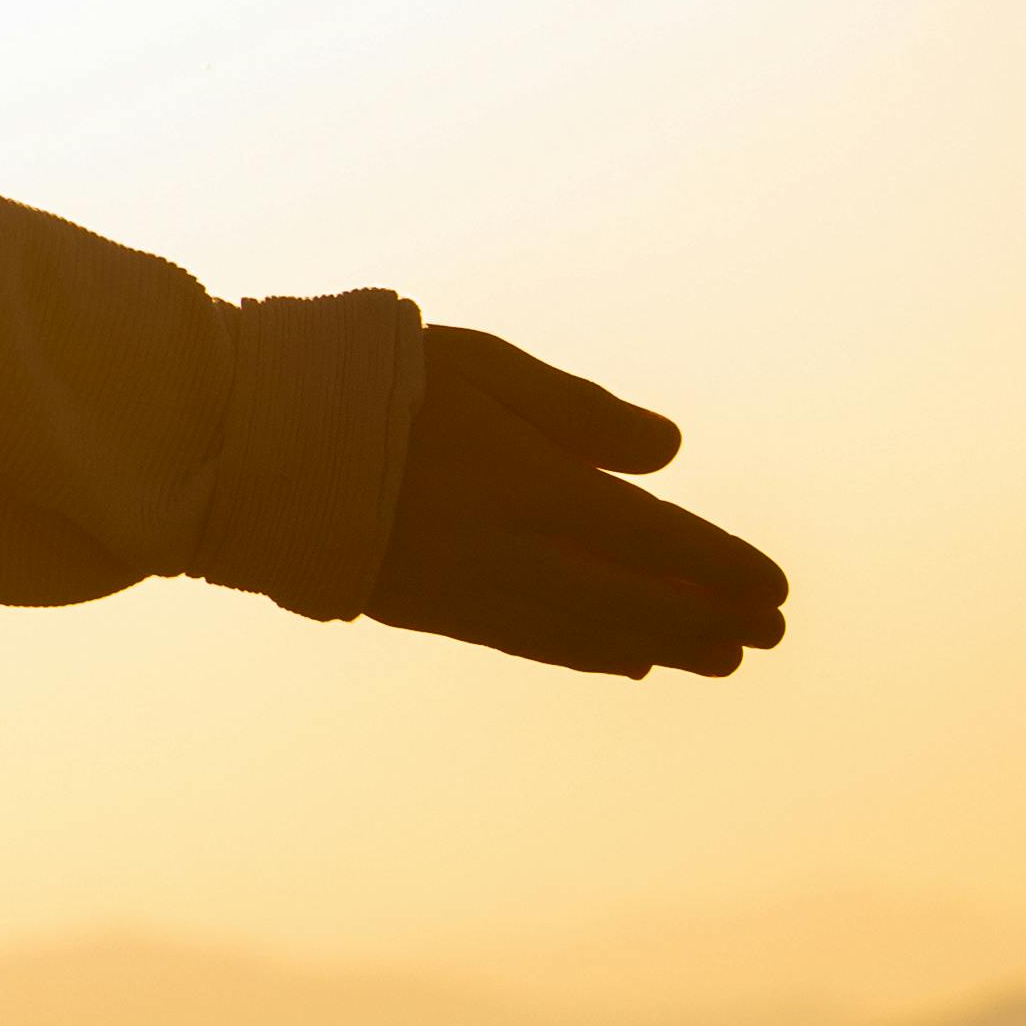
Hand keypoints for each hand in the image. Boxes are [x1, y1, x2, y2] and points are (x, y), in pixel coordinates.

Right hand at [371, 326, 788, 677]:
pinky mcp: (430, 608)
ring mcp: (467, 589)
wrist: (250, 444)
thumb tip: (669, 452)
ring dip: (661, 646)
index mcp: (528, 485)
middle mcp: (507, 551)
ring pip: (587, 632)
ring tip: (719, 658)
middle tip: (768, 636)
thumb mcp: (482, 366)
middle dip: (707, 619)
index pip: (652, 538)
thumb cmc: (368, 384)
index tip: (775, 588)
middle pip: (632, 599)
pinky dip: (589, 654)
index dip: (720, 567)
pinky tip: (625, 659)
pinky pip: (530, 642)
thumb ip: (577, 412)